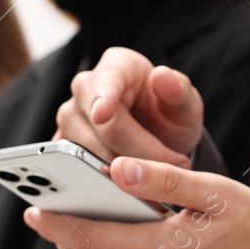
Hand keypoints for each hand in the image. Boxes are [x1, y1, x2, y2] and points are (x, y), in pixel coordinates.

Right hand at [54, 47, 203, 166]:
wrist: (159, 138)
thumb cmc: (169, 114)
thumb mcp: (185, 104)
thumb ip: (179, 91)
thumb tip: (163, 76)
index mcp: (118, 66)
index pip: (107, 81)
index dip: (104, 98)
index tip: (102, 114)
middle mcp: (86, 87)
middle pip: (103, 125)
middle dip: (140, 150)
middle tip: (173, 163)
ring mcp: (71, 116)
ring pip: (89, 149)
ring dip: (125, 168)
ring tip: (155, 172)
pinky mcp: (64, 144)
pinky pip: (78, 166)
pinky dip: (105, 178)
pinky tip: (130, 182)